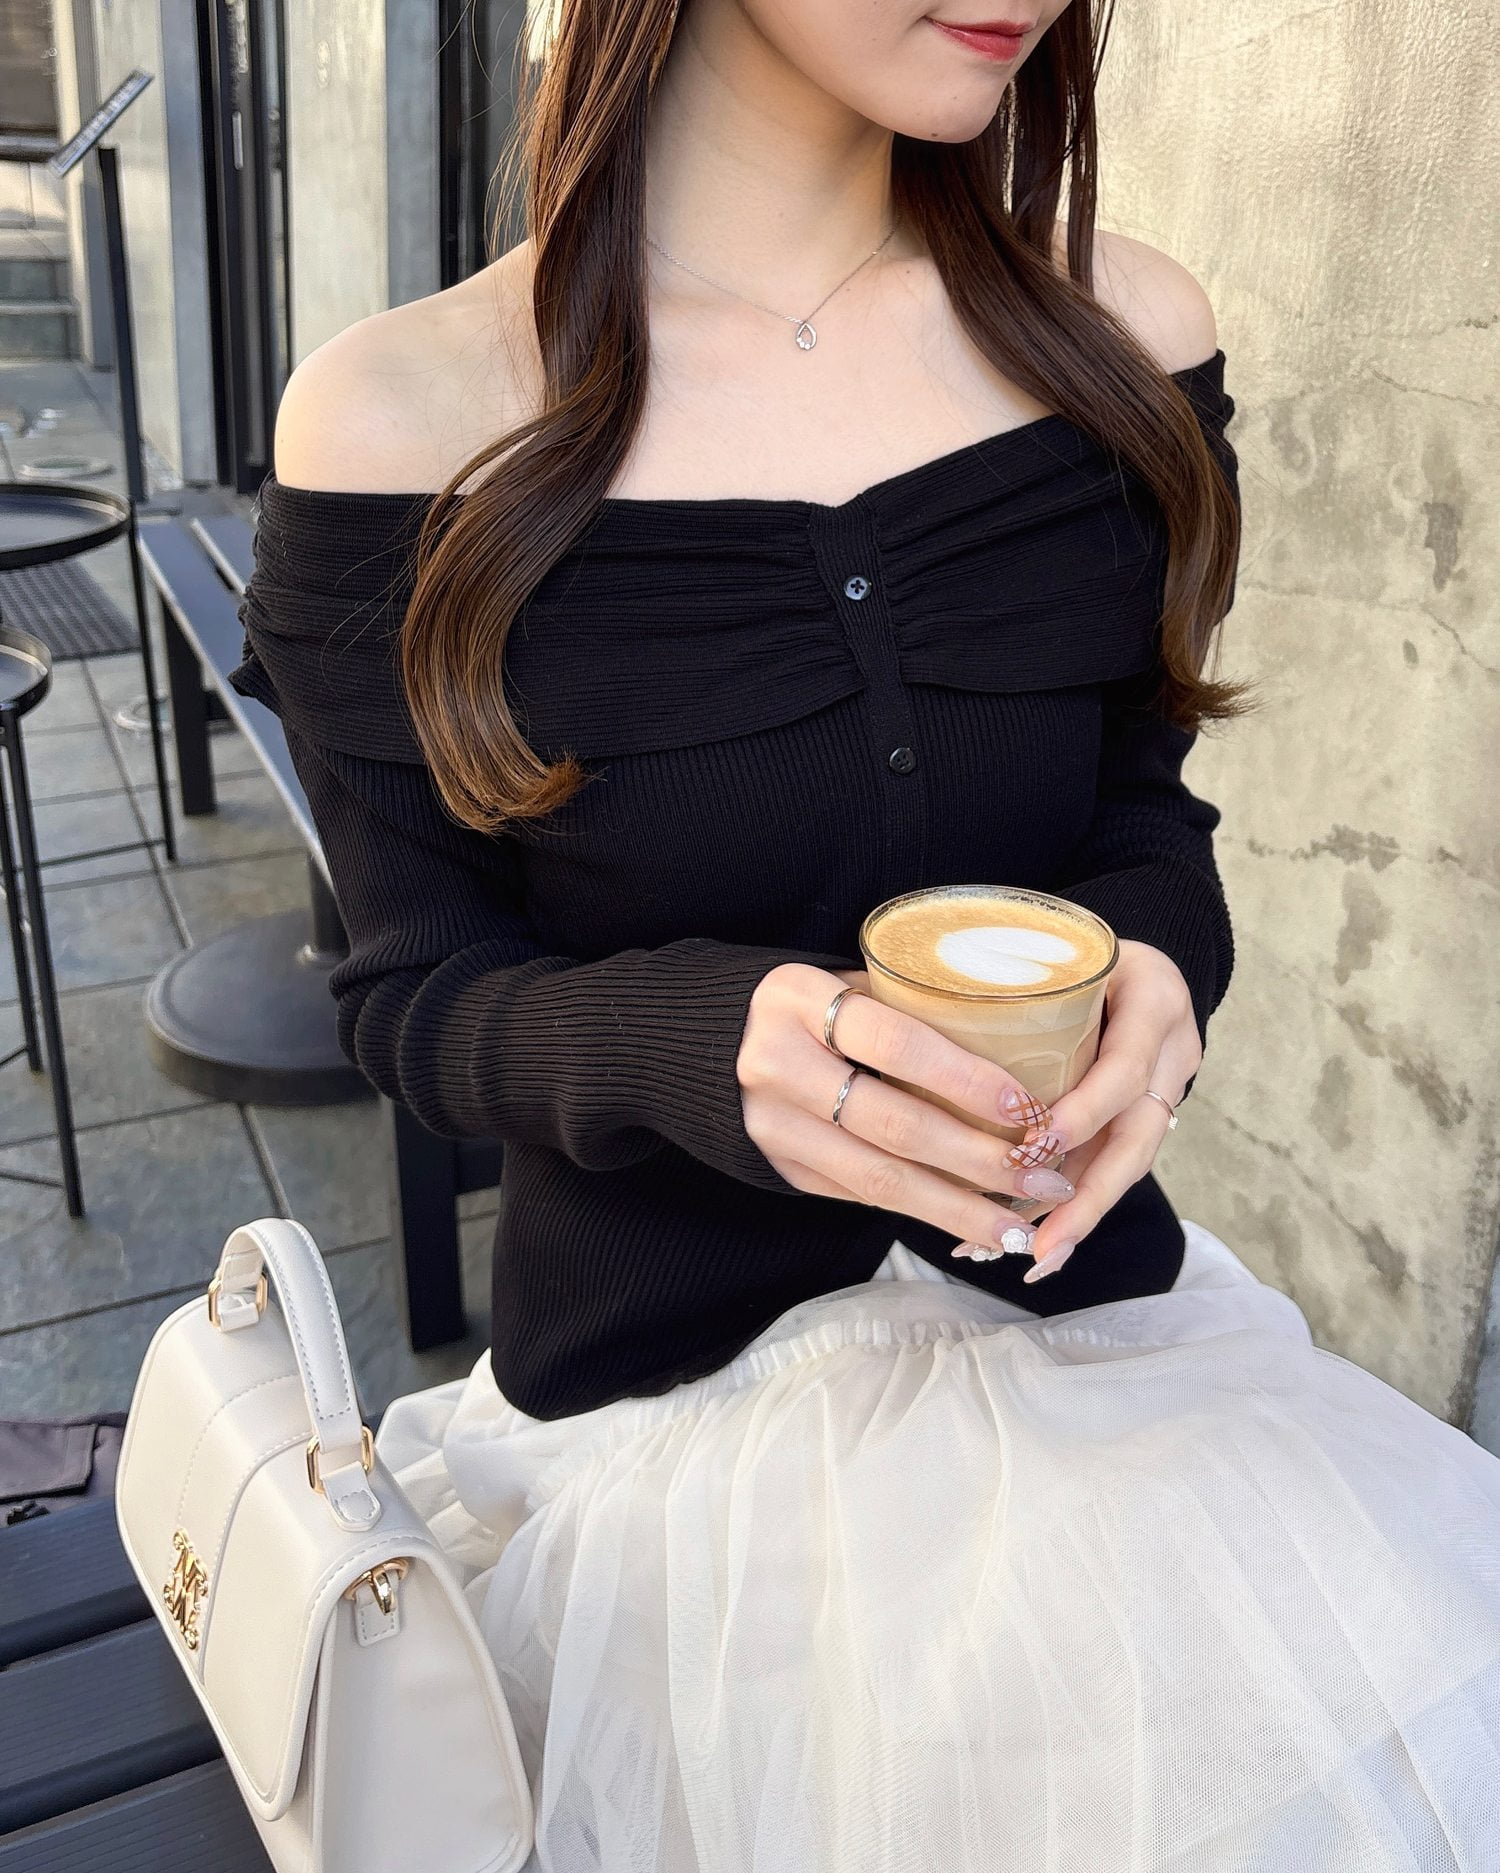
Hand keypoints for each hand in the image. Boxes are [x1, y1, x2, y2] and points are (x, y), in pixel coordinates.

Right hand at [736, 964, 1078, 1260]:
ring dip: (957, 1207)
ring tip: (1017, 1226)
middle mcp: (776, 1063)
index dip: (965, 1078)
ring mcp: (774, 1124)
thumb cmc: (804, 1004)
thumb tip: (1019, 1045)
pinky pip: (862, 1195)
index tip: (1028, 1108)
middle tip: (1044, 1175)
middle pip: (894, 1123)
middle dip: (979, 1159)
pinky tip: (970, 1221)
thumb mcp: (843, 982)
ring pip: (879, 1178)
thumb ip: (908, 1007)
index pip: (896, 1042)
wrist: (701, 1043)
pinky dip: (922, 1210)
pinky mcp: (781, 1168)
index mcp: (797, 998)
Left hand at [1012, 939, 1201, 1280]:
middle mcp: (1173, 1052)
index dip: (1085, 1111)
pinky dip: (1072, 1203)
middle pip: (1138, 1139)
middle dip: (1086, 1199)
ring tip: (1033, 1258)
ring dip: (1078, 1216)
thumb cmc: (1079, 950)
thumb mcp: (1062, 948)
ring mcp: (1168, 1088)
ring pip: (1129, 1164)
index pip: (1125, 1067)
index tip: (1036, 1146)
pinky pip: (1113, 1163)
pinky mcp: (1147, 1115)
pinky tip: (1034, 1239)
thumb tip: (911, 1007)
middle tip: (1041, 1247)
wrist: (1135, 960)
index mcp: (1154, 1000)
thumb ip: (1016, 977)